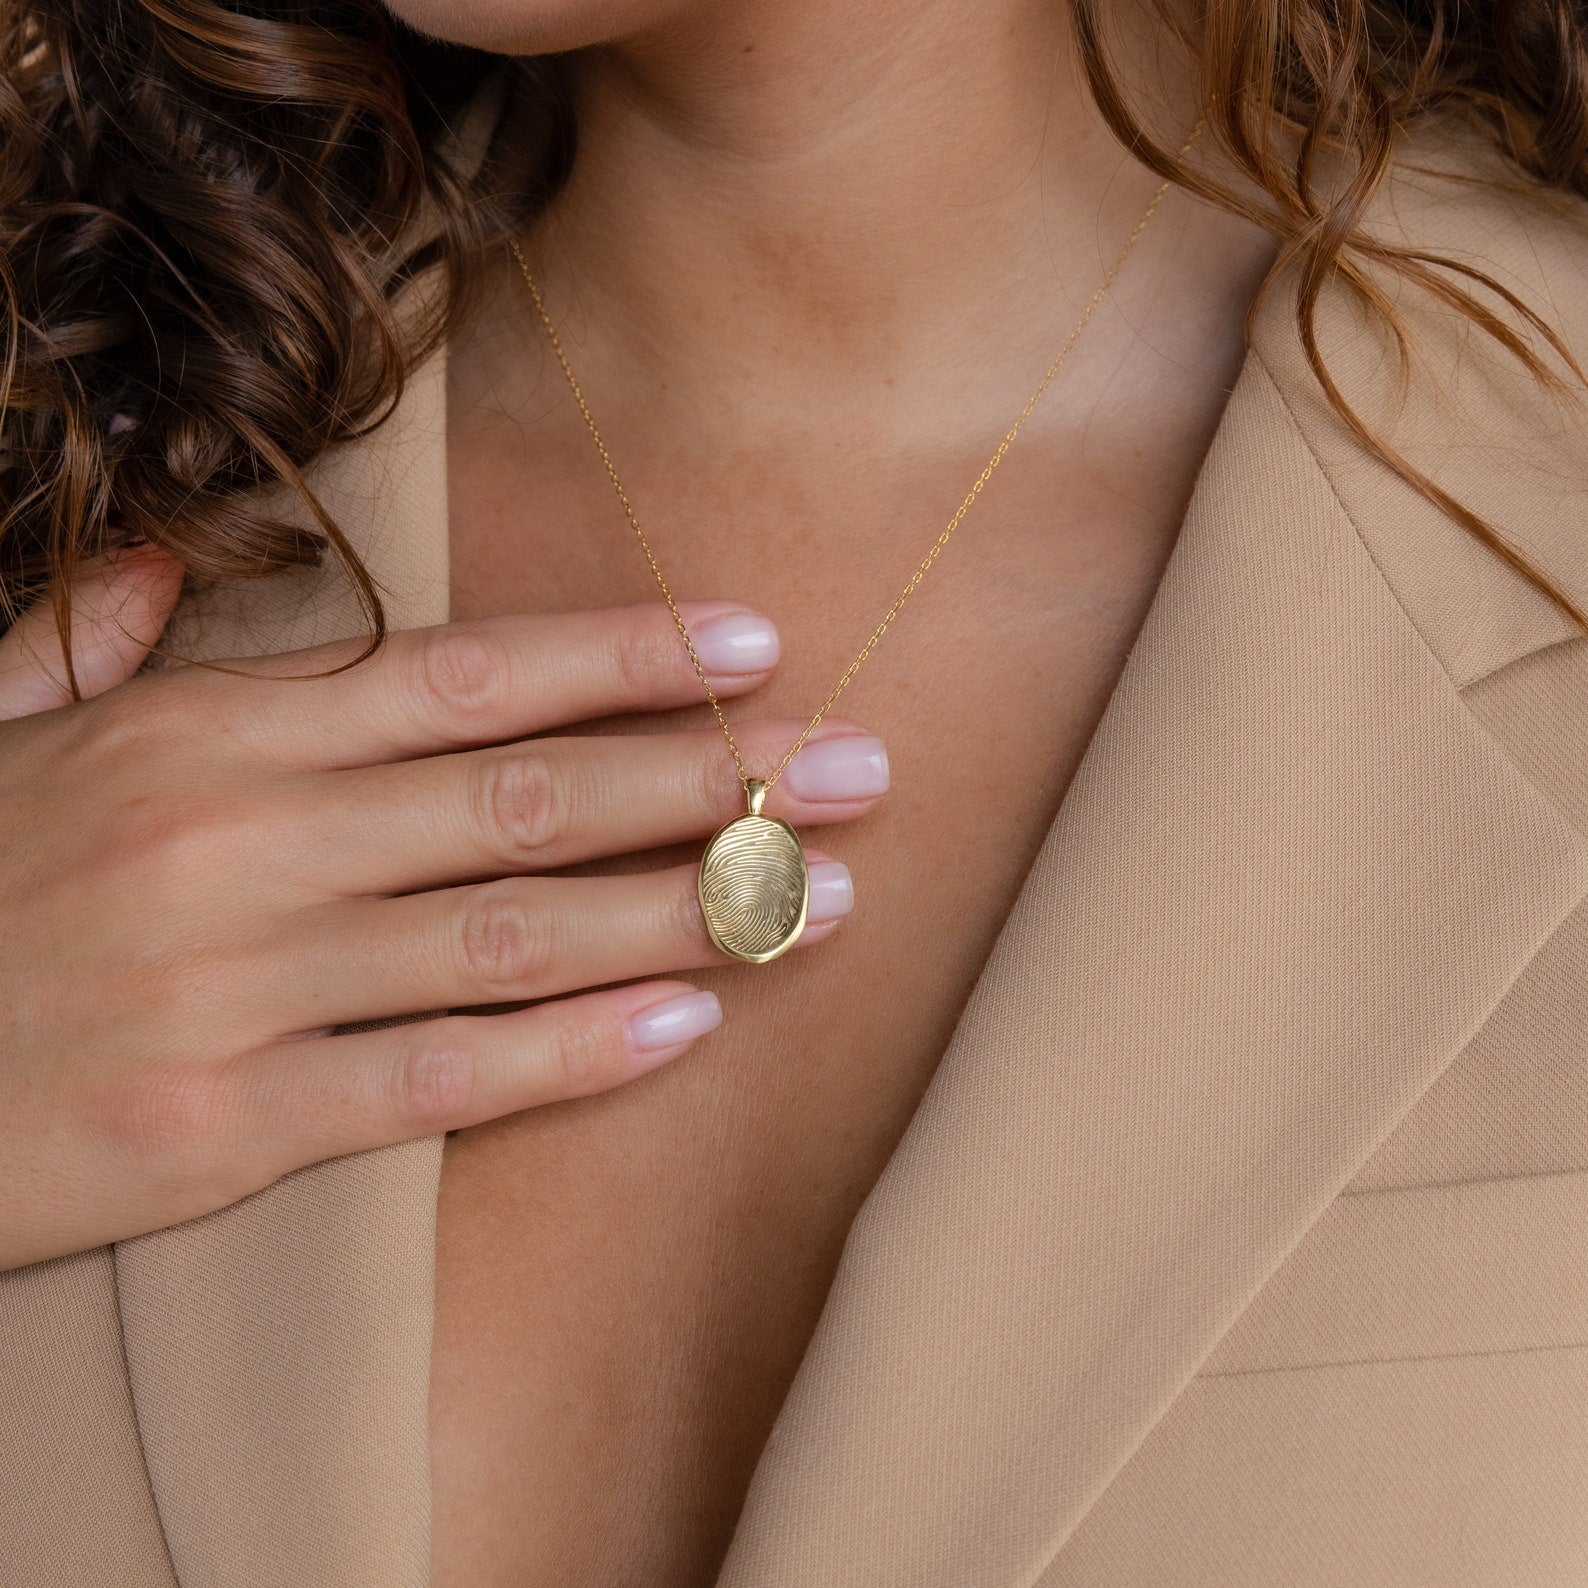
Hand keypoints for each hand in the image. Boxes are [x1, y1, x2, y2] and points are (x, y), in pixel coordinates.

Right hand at [0, 553, 887, 1270]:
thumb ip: (89, 643)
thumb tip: (158, 566)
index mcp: (207, 731)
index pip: (463, 674)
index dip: (621, 657)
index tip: (752, 640)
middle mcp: (243, 841)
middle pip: (527, 795)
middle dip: (712, 776)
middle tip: (861, 766)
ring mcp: (238, 984)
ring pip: (510, 933)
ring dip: (686, 910)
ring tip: (824, 894)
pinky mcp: (222, 1123)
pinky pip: (434, 1079)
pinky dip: (571, 1055)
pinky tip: (688, 1027)